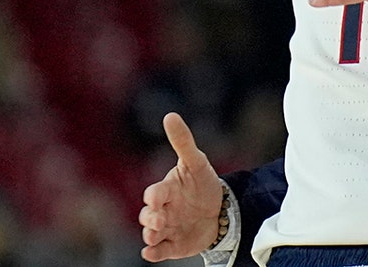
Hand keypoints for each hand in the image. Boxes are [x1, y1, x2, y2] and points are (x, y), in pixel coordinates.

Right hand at [139, 113, 223, 261]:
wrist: (220, 210)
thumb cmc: (202, 184)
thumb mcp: (197, 163)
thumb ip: (183, 141)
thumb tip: (170, 115)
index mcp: (166, 191)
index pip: (154, 193)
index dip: (154, 196)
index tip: (158, 198)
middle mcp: (162, 211)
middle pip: (147, 216)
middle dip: (151, 218)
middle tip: (160, 220)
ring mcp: (166, 229)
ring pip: (150, 234)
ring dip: (150, 235)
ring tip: (155, 235)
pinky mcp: (172, 245)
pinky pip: (157, 252)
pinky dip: (153, 253)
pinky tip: (152, 253)